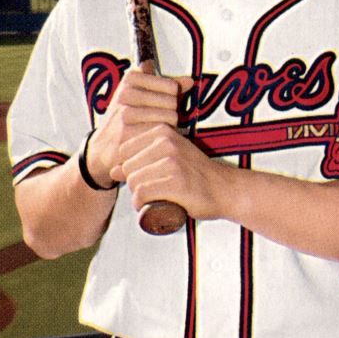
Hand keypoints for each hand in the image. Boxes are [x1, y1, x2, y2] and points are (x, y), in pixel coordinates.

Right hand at [85, 65, 192, 189]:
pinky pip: (161, 133)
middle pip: (172, 102)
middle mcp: (126, 92)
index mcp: (131, 78)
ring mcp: (125, 112)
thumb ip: (167, 86)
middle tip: (157, 122)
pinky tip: (151, 141)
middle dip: (171, 114)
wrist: (103, 147)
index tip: (158, 106)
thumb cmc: (127, 119)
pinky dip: (161, 139)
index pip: (172, 87)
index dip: (171, 99)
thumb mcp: (142, 96)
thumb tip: (190, 81)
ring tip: (154, 130)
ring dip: (168, 127)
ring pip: (170, 117)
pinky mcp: (128, 132)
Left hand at [113, 123, 233, 220]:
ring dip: (137, 196)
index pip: (124, 150)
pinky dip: (141, 204)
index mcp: (163, 131)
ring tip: (152, 199)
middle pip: (127, 167)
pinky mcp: (175, 182)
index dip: (130, 168)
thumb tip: (112, 170)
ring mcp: (171, 161)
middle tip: (152, 191)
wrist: (226, 189)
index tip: (147, 176)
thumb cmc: (195, 175)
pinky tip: (151, 206)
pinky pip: (142, 194)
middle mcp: (166, 142)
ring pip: (133, 181)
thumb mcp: (170, 158)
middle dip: (133, 183)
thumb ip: (142, 159)